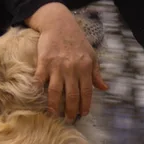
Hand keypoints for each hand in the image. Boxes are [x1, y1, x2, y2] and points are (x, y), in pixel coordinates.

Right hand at [26, 3, 107, 121]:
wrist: (59, 24)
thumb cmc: (77, 41)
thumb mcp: (92, 56)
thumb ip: (96, 74)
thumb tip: (104, 88)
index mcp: (85, 68)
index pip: (86, 92)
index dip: (85, 105)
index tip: (83, 114)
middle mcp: (72, 69)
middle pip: (71, 96)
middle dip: (71, 111)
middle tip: (69, 119)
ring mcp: (57, 67)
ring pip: (56, 92)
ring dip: (55, 106)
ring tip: (55, 115)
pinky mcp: (43, 62)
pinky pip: (40, 80)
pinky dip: (38, 91)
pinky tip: (39, 99)